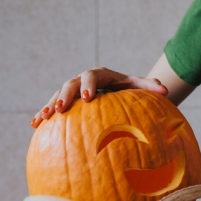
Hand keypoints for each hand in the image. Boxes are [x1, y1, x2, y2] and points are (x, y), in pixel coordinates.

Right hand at [31, 67, 168, 127]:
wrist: (118, 93)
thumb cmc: (129, 90)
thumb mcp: (139, 87)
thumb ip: (149, 87)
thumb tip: (165, 91)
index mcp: (100, 75)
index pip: (92, 76)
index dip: (88, 86)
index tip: (88, 98)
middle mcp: (83, 81)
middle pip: (71, 85)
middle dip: (65, 96)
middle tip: (60, 109)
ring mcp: (73, 92)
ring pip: (57, 95)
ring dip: (50, 105)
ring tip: (43, 118)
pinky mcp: (66, 103)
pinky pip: (52, 108)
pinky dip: (43, 114)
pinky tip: (34, 125)